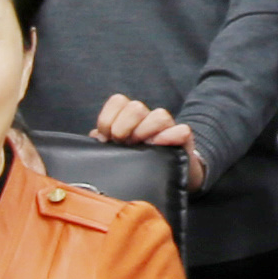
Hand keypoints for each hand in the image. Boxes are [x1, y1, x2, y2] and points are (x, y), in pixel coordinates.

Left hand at [87, 92, 212, 185]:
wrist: (169, 176)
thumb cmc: (139, 161)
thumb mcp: (119, 151)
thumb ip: (106, 142)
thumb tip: (94, 137)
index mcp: (130, 118)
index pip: (118, 101)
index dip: (107, 118)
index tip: (105, 137)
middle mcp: (148, 118)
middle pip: (136, 107)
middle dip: (124, 127)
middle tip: (122, 143)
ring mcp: (167, 128)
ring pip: (159, 115)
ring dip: (146, 131)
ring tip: (141, 147)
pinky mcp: (183, 140)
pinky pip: (182, 130)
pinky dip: (171, 137)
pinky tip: (159, 146)